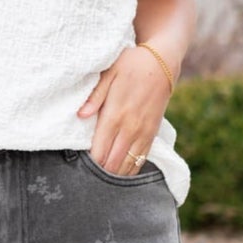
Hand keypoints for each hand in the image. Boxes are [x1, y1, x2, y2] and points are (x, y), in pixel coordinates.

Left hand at [76, 45, 170, 174]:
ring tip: (101, 179)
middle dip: (99, 174)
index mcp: (115, 115)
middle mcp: (130, 128)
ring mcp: (143, 133)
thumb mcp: (109, 73)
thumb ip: (94, 96)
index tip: (78, 169)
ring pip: (127, 166)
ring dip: (114, 174)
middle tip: (86, 178)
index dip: (89, 165)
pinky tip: (119, 174)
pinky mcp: (152, 134)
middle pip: (112, 163)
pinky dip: (129, 170)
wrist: (163, 63)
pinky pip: (140, 160)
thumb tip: (80, 115)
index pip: (99, 151)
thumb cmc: (131, 65)